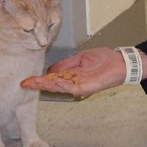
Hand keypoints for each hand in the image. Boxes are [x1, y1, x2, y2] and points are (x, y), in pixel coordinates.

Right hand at [21, 47, 146, 97]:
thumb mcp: (81, 58)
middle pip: (53, 85)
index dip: (40, 79)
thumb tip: (50, 71)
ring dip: (47, 85)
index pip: (52, 79)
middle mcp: (74, 82)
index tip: (26, 80)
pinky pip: (73, 87)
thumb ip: (66, 64)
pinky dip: (63, 85)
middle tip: (25, 83)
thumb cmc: (104, 60)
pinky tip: (54, 82)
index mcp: (72, 75)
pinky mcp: (88, 88)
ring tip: (34, 83)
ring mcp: (80, 86)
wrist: (121, 62)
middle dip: (39, 84)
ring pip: (61, 87)